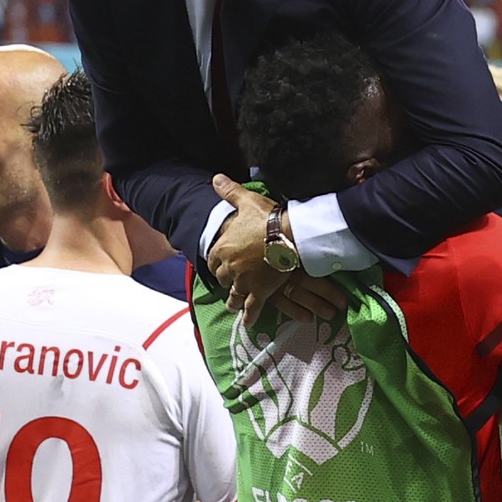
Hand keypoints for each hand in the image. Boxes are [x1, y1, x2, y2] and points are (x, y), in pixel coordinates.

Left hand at [207, 175, 344, 326]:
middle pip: (222, 279)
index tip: (223, 264)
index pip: (213, 259)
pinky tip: (249, 323)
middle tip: (231, 282)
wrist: (288, 235)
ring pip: (234, 296)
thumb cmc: (267, 217)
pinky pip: (252, 308)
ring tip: (234, 305)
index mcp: (223, 248)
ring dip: (233, 300)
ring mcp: (244, 282)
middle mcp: (229, 268)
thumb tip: (215, 178)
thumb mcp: (246, 202)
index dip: (218, 262)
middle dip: (226, 280)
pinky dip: (250, 316)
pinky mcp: (260, 292)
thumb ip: (229, 192)